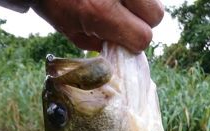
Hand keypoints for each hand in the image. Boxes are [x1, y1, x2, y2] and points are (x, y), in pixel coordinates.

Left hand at [33, 0, 163, 52]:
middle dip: (143, 22)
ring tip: (120, 6)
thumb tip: (122, 46)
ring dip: (141, 5)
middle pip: (156, 14)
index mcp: (102, 12)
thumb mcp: (72, 31)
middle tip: (125, 21)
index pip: (143, 37)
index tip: (123, 41)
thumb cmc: (53, 2)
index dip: (134, 43)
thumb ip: (101, 41)